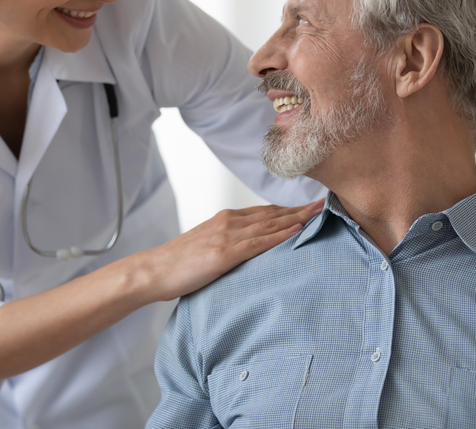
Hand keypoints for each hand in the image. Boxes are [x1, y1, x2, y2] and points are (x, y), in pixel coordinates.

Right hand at [135, 200, 324, 302]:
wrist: (153, 270)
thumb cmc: (176, 265)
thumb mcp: (205, 249)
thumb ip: (226, 246)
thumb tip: (244, 255)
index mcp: (224, 221)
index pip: (263, 213)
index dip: (287, 209)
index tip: (307, 207)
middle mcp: (228, 223)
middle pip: (271, 214)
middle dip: (298, 209)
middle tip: (322, 204)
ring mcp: (227, 237)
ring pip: (269, 225)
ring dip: (296, 218)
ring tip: (318, 213)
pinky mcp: (224, 254)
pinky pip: (259, 243)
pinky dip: (280, 236)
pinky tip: (297, 231)